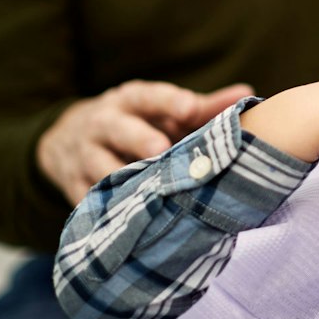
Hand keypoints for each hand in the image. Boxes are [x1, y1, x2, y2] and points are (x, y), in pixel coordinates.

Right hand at [36, 80, 253, 204]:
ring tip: (147, 193)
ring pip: (99, 167)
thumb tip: (249, 94)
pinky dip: (105, 211)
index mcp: (129, 100)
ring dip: (121, 179)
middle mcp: (103, 123)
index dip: (168, 101)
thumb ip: (203, 106)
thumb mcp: (162, 109)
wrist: (69, 138)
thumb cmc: (137, 122)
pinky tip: (126, 224)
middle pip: (118, 129)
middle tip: (161, 150)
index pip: (148, 96)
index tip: (189, 107)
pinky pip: (87, 201)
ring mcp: (83, 155)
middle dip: (139, 138)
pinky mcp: (71, 185)